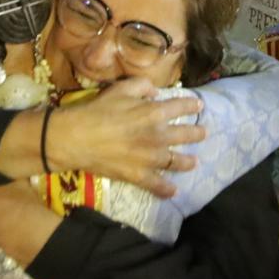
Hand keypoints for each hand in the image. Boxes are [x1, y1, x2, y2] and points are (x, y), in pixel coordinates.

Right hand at [45, 78, 206, 196]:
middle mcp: (157, 136)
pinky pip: (155, 184)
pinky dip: (165, 189)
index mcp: (153, 113)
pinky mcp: (137, 175)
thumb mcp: (120, 89)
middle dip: (196, 134)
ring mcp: (149, 158)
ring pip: (175, 161)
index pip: (180, 107)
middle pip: (184, 135)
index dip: (192, 106)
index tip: (200, 107)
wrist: (76, 138)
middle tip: (203, 133)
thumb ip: (141, 86)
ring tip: (194, 162)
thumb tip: (155, 92)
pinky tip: (173, 192)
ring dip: (187, 162)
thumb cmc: (97, 110)